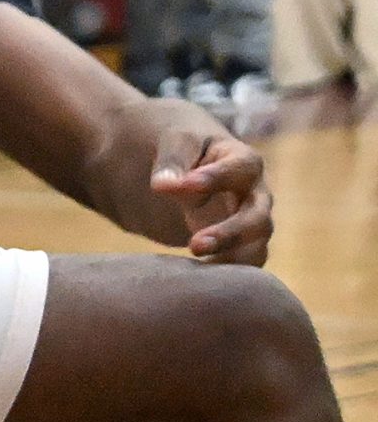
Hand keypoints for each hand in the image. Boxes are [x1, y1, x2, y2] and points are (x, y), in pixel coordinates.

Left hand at [150, 125, 272, 264]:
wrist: (179, 161)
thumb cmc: (180, 145)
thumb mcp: (174, 140)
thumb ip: (171, 160)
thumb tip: (163, 185)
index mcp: (241, 159)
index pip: (241, 168)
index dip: (217, 177)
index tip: (184, 185)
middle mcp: (254, 193)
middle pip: (258, 217)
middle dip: (230, 233)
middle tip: (195, 245)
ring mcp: (249, 221)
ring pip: (257, 247)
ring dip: (233, 259)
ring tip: (200, 267)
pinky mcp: (237, 244)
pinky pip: (243, 263)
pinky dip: (229, 274)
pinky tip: (202, 281)